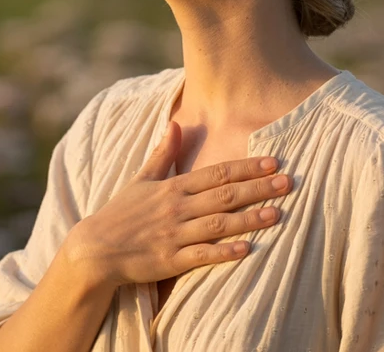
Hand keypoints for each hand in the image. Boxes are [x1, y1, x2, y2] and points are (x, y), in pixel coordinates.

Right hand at [63, 120, 291, 289]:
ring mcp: (174, 235)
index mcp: (172, 188)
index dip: (246, 167)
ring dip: (249, 219)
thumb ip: (163, 152)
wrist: (95, 249)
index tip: (273, 162)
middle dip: (257, 188)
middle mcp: (177, 209)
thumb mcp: (141, 179)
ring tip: (277, 214)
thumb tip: (175, 122)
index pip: (216, 173)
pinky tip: (247, 249)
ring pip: (218, 224)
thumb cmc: (120, 213)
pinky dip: (223, 252)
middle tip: (288, 182)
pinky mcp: (170, 261)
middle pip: (224, 195)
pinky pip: (201, 256)